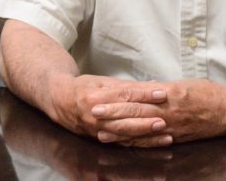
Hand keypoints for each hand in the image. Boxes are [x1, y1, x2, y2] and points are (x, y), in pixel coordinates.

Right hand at [48, 75, 170, 146]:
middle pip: (124, 117)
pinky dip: (139, 143)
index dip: (143, 94)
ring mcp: (97, 129)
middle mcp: (95, 115)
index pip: (123, 94)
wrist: (59, 102)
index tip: (161, 93)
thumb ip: (127, 86)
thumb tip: (153, 85)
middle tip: (165, 118)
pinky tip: (153, 142)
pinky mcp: (100, 139)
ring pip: (124, 133)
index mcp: (95, 96)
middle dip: (146, 118)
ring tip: (164, 133)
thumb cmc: (83, 88)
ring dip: (146, 134)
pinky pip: (122, 143)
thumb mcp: (102, 82)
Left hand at [90, 79, 225, 145]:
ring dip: (118, 129)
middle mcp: (167, 109)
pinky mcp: (175, 137)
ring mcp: (171, 125)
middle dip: (111, 110)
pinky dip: (135, 143)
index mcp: (167, 92)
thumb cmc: (207, 93)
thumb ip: (160, 88)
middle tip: (91, 109)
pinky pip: (152, 141)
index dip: (115, 94)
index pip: (135, 92)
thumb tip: (143, 88)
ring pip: (140, 127)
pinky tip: (123, 143)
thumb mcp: (182, 84)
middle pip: (133, 110)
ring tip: (99, 129)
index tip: (98, 93)